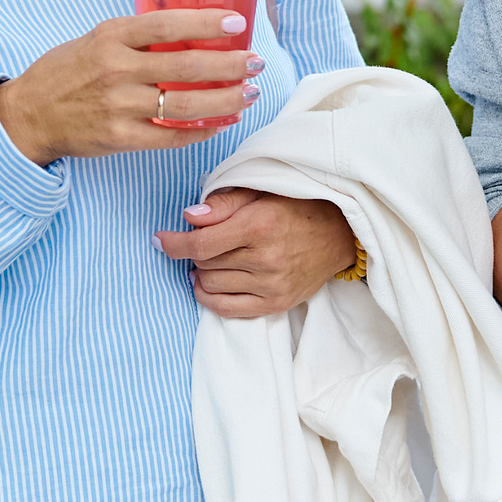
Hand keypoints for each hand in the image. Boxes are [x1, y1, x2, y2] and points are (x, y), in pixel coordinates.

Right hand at [0, 9, 263, 165]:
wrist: (29, 115)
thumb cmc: (67, 71)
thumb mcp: (95, 39)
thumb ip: (136, 36)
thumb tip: (189, 31)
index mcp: (111, 37)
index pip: (167, 25)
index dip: (206, 24)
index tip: (237, 25)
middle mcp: (116, 69)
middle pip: (186, 67)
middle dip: (229, 66)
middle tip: (254, 63)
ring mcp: (119, 106)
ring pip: (186, 106)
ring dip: (225, 101)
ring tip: (248, 94)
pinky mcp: (120, 137)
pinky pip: (171, 137)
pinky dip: (201, 131)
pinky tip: (221, 122)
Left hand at [155, 188, 357, 317]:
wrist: (339, 234)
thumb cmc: (298, 207)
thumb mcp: (261, 192)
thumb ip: (224, 203)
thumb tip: (189, 218)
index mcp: (260, 225)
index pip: (202, 243)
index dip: (175, 242)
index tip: (161, 239)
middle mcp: (266, 259)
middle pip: (204, 263)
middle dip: (197, 250)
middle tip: (208, 238)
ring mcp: (272, 285)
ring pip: (211, 284)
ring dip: (203, 271)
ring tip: (213, 258)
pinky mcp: (276, 304)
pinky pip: (226, 308)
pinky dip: (208, 296)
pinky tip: (206, 283)